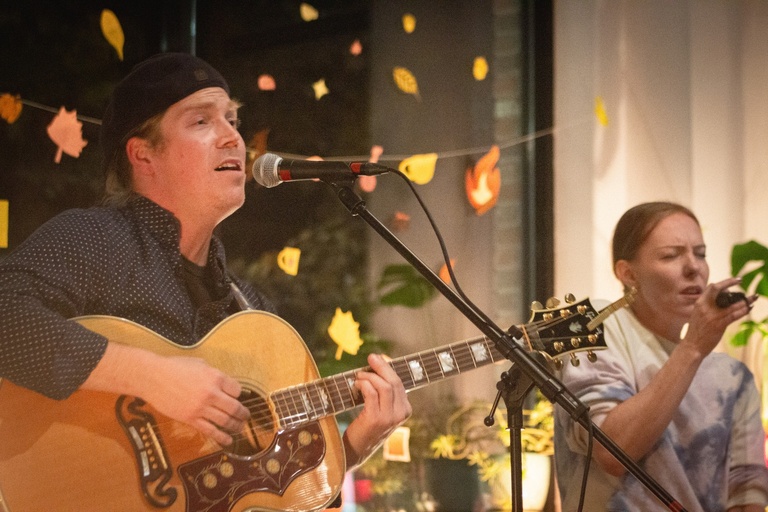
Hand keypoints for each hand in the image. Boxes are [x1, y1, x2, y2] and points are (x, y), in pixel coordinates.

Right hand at [139, 356, 249, 446]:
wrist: (153, 377)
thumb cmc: (175, 367)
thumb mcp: (199, 364)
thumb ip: (213, 373)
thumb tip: (222, 382)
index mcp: (215, 377)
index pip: (237, 390)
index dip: (239, 394)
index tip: (238, 398)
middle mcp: (211, 393)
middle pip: (234, 407)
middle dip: (243, 414)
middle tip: (246, 416)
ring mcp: (201, 408)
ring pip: (225, 421)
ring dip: (236, 426)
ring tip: (240, 428)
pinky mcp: (191, 419)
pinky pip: (210, 430)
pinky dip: (221, 437)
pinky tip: (228, 440)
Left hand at [342, 353, 411, 467]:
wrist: (356, 450)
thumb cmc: (366, 426)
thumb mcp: (380, 409)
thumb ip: (383, 392)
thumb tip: (377, 366)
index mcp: (405, 410)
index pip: (399, 383)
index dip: (389, 368)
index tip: (378, 359)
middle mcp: (401, 414)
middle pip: (394, 382)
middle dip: (382, 366)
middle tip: (371, 357)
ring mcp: (390, 417)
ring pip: (384, 386)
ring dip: (369, 376)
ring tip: (359, 376)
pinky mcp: (376, 419)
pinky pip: (371, 393)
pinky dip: (363, 384)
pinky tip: (357, 384)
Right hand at [681, 277, 755, 356]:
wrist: (692, 345)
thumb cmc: (696, 331)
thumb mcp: (697, 314)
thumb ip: (706, 306)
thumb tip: (720, 298)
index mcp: (699, 303)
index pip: (712, 288)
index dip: (724, 282)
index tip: (735, 280)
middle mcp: (705, 307)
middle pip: (719, 290)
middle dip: (731, 284)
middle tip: (742, 283)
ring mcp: (712, 315)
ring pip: (732, 304)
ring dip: (745, 300)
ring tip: (754, 297)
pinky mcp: (719, 324)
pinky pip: (734, 315)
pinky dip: (744, 311)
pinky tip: (750, 308)